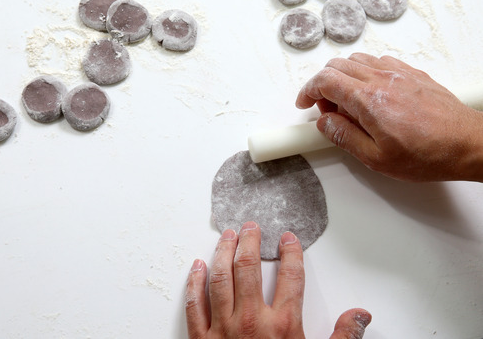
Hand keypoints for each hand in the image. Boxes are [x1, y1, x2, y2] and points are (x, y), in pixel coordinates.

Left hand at [185, 221, 370, 337]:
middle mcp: (251, 321)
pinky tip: (197, 267)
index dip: (291, 253)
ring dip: (223, 253)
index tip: (288, 239)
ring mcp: (224, 329)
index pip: (290, 277)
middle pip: (249, 268)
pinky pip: (195, 306)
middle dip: (250, 242)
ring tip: (227, 236)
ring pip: (220, 279)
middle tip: (251, 226)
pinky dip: (194, 284)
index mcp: (283, 325)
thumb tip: (361, 315)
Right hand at [296, 53, 482, 181]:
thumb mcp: (376, 158)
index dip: (307, 90)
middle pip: (337, 66)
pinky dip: (365, 72)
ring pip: (357, 60)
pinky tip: (372, 95)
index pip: (325, 80)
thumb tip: (324, 123)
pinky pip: (379, 61)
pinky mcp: (412, 73)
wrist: (467, 144)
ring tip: (349, 105)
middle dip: (322, 85)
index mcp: (368, 100)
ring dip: (343, 77)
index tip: (304, 103)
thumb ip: (344, 137)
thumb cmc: (427, 154)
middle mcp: (382, 79)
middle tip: (327, 110)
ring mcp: (398, 73)